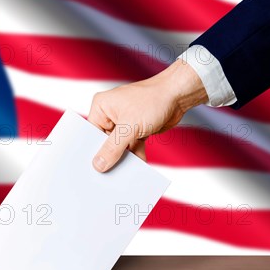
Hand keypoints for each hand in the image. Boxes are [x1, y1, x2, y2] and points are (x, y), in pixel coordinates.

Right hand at [88, 59, 207, 171]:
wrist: (178, 95)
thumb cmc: (153, 100)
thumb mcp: (129, 127)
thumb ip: (112, 147)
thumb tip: (98, 164)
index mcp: (101, 106)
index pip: (90, 133)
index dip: (92, 150)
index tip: (93, 168)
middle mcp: (110, 114)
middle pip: (104, 141)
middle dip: (110, 155)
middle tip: (109, 173)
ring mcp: (124, 122)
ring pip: (119, 146)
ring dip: (124, 158)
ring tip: (125, 172)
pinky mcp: (136, 129)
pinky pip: (131, 146)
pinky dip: (135, 155)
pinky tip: (138, 165)